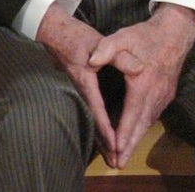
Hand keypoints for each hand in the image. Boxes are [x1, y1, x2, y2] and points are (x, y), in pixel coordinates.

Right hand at [35, 6, 115, 159]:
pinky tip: (104, 135)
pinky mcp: (81, 89)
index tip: (116, 144)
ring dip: (100, 138)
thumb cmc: (77, 38)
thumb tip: (139, 68)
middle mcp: (81, 90)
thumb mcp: (99, 42)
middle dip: (103, 142)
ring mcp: (79, 91)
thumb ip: (119, 55)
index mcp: (85, 81)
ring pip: (91, 119)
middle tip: (114, 161)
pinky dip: (98, 126)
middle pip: (92, 121)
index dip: (106, 128)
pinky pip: (91, 112)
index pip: (97, 109)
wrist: (55, 33)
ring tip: (110, 156)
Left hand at [87, 4, 194, 167]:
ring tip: (126, 154)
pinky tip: (138, 132)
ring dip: (138, 138)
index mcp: (143, 81)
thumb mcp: (123, 36)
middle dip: (131, 145)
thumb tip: (91, 61)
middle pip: (142, 124)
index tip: (117, 148)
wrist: (175, 30)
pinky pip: (155, 114)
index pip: (133, 112)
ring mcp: (164, 93)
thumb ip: (107, 48)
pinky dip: (145, 126)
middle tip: (119, 163)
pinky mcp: (168, 92)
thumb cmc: (146, 35)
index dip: (125, 132)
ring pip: (149, 121)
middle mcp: (156, 91)